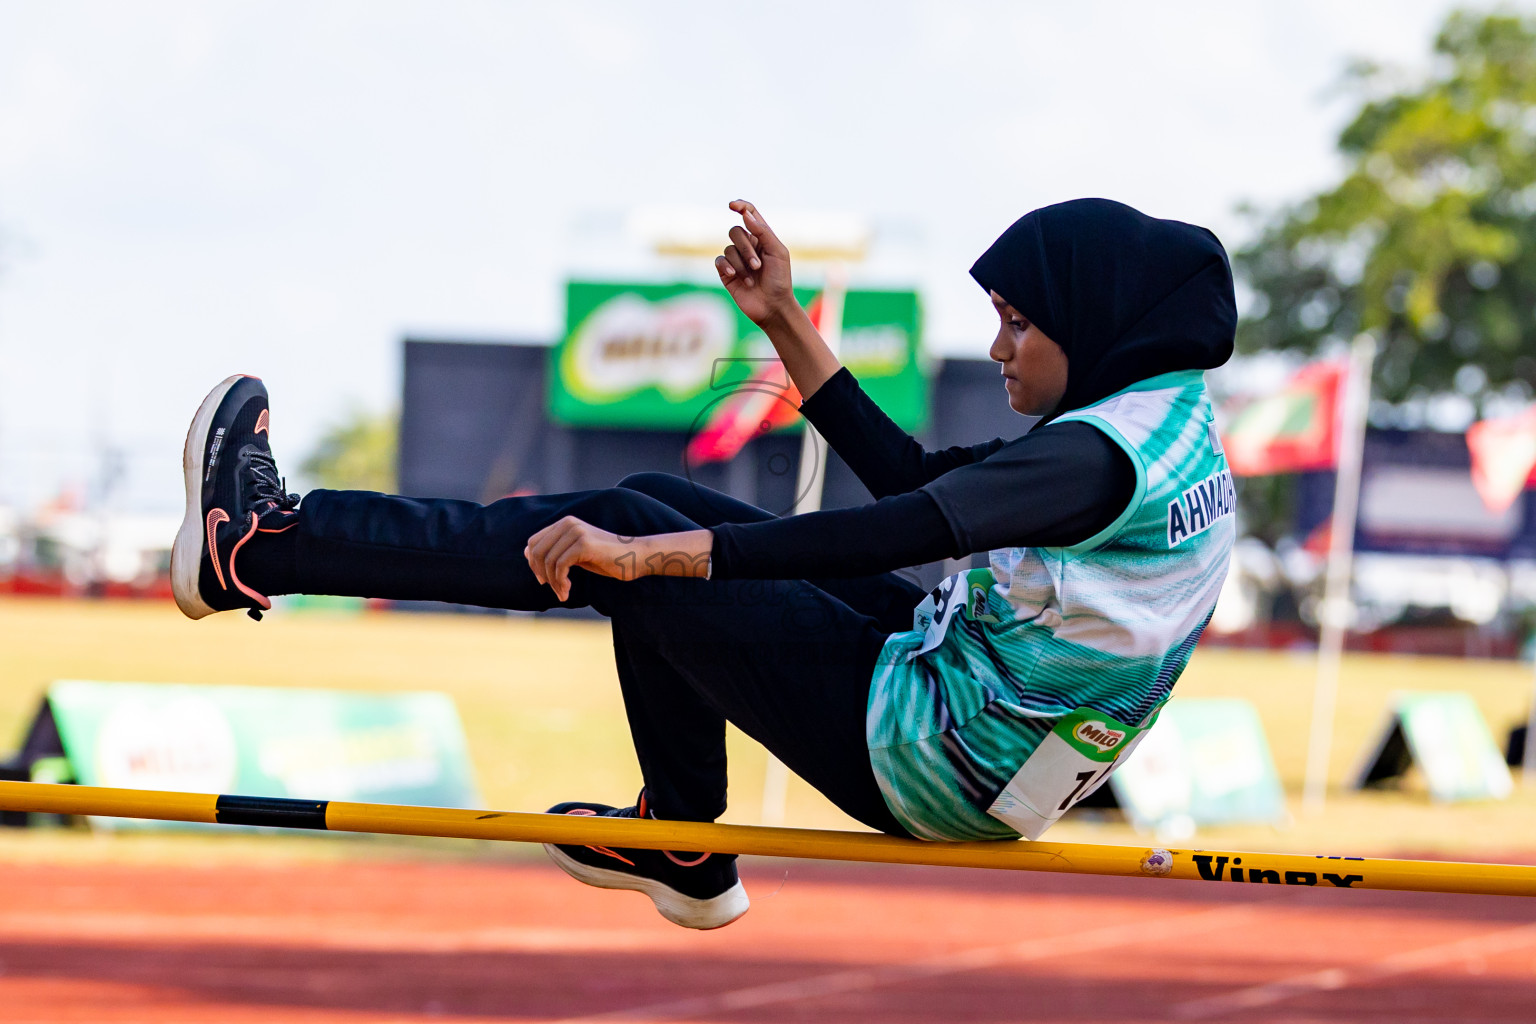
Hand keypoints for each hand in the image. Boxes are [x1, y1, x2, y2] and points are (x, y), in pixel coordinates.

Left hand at [524, 518, 713, 601]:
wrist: (636, 557)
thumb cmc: (607, 559)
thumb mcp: (576, 555)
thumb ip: (555, 552)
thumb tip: (527, 555)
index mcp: (564, 523)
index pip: (534, 542)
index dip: (534, 564)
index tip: (544, 580)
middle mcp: (568, 523)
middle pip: (537, 551)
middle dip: (541, 574)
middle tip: (554, 590)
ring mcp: (576, 531)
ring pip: (549, 561)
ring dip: (553, 582)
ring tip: (563, 593)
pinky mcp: (584, 543)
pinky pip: (560, 565)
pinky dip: (560, 582)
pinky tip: (568, 591)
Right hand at [715, 200, 795, 326]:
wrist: (773, 306)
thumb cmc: (780, 279)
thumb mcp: (777, 252)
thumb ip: (762, 232)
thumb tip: (745, 215)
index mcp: (762, 237)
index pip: (749, 214)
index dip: (741, 206)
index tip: (732, 205)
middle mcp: (747, 246)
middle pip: (735, 231)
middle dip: (746, 248)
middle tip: (758, 265)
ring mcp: (736, 259)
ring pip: (728, 248)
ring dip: (741, 264)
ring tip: (752, 278)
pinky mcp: (726, 273)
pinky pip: (720, 261)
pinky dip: (727, 267)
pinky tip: (734, 276)